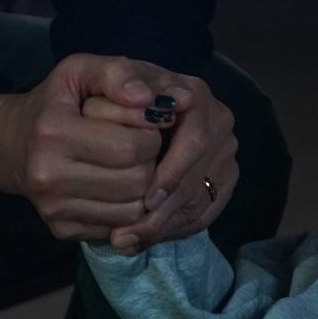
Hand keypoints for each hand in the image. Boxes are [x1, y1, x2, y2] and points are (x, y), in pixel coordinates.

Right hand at [0, 53, 182, 240]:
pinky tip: (116, 184)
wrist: (10, 144)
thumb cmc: (54, 102)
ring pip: (132, 209)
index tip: (146, 123)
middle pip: (136, 181)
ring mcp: (53, 209)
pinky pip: (117, 227)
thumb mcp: (79, 70)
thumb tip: (148, 100)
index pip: (131, 146)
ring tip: (131, 164)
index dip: (151, 133)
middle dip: (151, 160)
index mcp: (53, 133)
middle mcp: (48, 177)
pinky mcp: (60, 229)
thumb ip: (116, 74)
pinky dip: (127, 207)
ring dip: (144, 186)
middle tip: (141, 145)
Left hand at [92, 73, 237, 253]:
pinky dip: (172, 231)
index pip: (196, 140)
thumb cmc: (97, 96)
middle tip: (126, 235)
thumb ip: (115, 77)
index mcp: (194, 94)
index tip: (144, 199)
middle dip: (165, 212)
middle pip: (200, 179)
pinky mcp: (221, 179)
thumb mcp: (94, 75)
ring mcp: (223, 152)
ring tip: (125, 242)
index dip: (172, 173)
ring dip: (163, 228)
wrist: (113, 109)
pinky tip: (140, 241)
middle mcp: (217, 121)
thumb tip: (141, 96)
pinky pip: (204, 213)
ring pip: (201, 201)